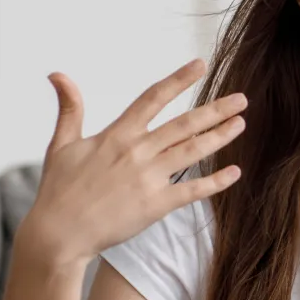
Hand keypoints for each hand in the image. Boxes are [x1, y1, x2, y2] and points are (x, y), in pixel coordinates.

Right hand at [15, 58, 247, 269]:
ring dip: (220, 137)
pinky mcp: (156, 205)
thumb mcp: (61, 144)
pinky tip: (234, 172)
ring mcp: (148, 178)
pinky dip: (215, 181)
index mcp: (117, 135)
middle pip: (184, 124)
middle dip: (215, 110)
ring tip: (241, 124)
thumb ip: (70, 108)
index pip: (153, 98)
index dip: (179, 80)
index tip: (200, 65)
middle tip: (241, 99)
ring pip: (193, 152)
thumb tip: (58, 74)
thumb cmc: (58, 190)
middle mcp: (137, 152)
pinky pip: (192, 190)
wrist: (59, 234)